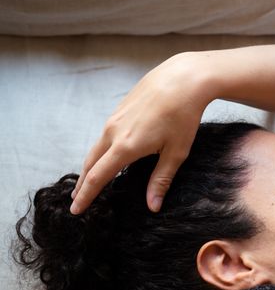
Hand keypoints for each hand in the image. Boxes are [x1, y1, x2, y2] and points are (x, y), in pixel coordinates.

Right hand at [69, 44, 274, 213]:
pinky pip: (104, 134)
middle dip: (83, 184)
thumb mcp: (176, 152)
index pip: (98, 177)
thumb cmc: (184, 116)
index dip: (86, 195)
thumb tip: (152, 206)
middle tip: (77, 200)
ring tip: (87, 181)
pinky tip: (106, 155)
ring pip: (96, 147)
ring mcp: (115, 118)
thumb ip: (161, 180)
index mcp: (126, 147)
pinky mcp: (120, 109)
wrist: (184, 79)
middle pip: (91, 163)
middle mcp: (114, 132)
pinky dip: (100, 150)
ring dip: (90, 166)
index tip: (76, 210)